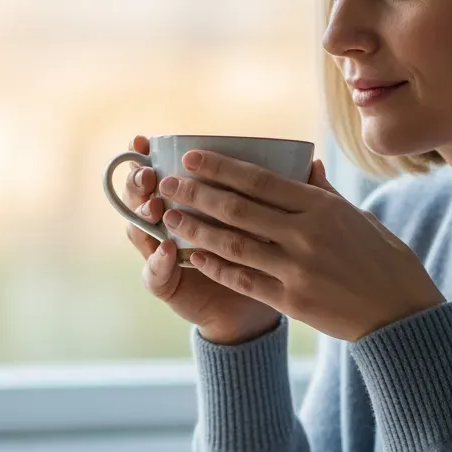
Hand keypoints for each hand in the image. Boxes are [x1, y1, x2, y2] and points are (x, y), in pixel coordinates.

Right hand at [119, 136, 281, 344]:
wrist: (244, 311)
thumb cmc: (258, 257)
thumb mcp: (266, 224)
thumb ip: (277, 195)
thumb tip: (312, 164)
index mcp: (186, 203)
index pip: (158, 172)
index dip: (148, 156)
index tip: (142, 140)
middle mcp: (166, 224)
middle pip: (142, 196)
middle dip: (139, 181)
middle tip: (146, 170)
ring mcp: (162, 254)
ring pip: (140, 231)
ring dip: (143, 216)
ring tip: (152, 206)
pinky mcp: (165, 285)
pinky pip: (154, 273)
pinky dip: (159, 262)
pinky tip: (166, 250)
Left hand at [155, 151, 445, 341]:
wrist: (400, 314)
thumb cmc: (384, 262)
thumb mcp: (359, 218)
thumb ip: (325, 194)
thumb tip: (306, 165)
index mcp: (321, 207)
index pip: (260, 179)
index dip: (220, 167)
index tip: (192, 159)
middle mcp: (305, 234)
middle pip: (238, 208)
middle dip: (196, 193)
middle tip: (166, 184)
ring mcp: (296, 268)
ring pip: (233, 243)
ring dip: (196, 228)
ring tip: (170, 216)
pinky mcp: (290, 300)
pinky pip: (243, 279)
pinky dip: (215, 266)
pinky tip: (193, 256)